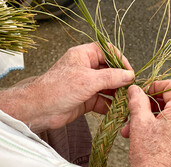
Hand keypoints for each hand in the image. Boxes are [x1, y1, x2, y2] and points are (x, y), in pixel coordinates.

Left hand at [0, 43, 134, 132]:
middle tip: (131, 89)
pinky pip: (101, 101)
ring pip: (106, 87)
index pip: (107, 52)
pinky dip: (109, 106)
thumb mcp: (88, 80)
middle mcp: (85, 69)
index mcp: (83, 56)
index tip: (130, 72)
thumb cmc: (59, 89)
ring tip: (127, 101)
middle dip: (120, 80)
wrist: (40, 110)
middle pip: (109, 71)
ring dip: (116, 94)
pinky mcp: (85, 100)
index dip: (120, 60)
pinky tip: (117, 111)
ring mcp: (85, 85)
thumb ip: (111, 77)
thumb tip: (129, 75)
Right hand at [122, 80, 170, 166]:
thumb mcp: (139, 122)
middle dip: (146, 105)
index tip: (141, 91)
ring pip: (165, 116)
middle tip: (132, 110)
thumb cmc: (149, 157)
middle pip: (168, 102)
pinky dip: (152, 128)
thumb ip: (137, 101)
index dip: (155, 85)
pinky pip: (167, 128)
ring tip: (129, 128)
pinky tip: (136, 136)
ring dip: (146, 118)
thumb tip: (135, 89)